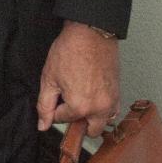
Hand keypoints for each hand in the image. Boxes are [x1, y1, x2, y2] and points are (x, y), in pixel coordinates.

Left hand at [36, 22, 120, 137]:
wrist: (90, 32)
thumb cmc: (70, 50)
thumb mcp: (49, 79)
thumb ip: (44, 106)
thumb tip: (43, 125)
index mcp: (80, 106)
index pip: (63, 120)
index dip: (56, 108)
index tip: (57, 95)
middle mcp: (99, 108)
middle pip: (88, 130)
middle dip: (78, 121)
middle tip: (70, 103)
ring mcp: (111, 101)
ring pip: (103, 123)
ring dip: (93, 117)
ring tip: (83, 98)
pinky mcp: (118, 92)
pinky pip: (113, 111)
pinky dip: (104, 109)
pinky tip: (94, 95)